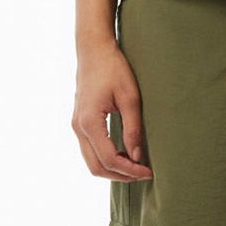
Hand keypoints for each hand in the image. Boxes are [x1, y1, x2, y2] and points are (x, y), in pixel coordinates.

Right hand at [73, 40, 154, 181]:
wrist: (93, 50)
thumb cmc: (113, 68)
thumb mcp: (130, 98)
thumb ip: (133, 129)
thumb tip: (137, 157)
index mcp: (89, 122)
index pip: (109, 159)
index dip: (130, 170)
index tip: (148, 172)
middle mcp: (78, 127)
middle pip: (96, 167)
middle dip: (120, 175)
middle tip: (143, 174)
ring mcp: (76, 125)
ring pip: (91, 161)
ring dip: (113, 168)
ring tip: (136, 166)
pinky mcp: (79, 122)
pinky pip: (90, 150)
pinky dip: (106, 158)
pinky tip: (124, 154)